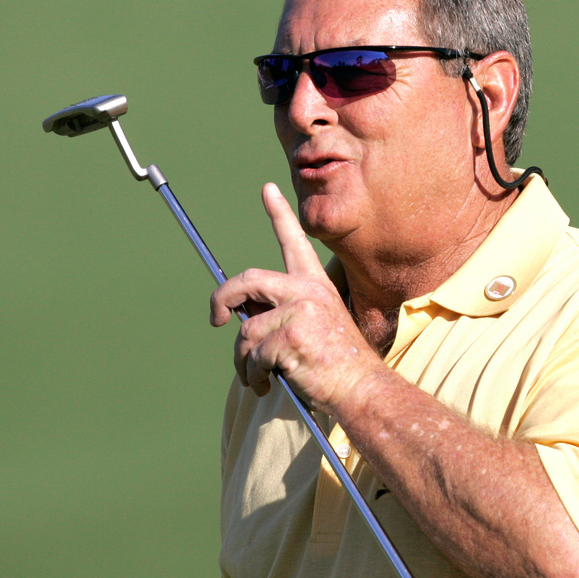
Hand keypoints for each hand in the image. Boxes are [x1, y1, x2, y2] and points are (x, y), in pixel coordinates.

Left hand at [209, 183, 376, 411]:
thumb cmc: (335, 365)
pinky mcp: (291, 337)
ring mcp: (300, 312)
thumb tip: (239, 315)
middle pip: (247, 280)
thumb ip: (282, 312)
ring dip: (241, 360)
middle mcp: (307, 291)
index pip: (294, 241)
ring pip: (245, 330)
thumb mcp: (314, 327)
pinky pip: (252, 356)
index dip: (279, 213)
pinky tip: (266, 384)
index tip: (267, 189)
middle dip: (221, 299)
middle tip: (217, 320)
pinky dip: (253, 375)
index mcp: (315, 285)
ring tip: (255, 376)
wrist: (361, 388)